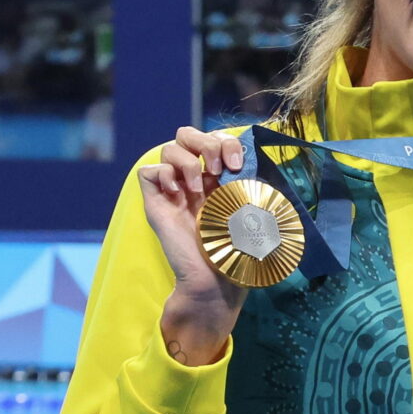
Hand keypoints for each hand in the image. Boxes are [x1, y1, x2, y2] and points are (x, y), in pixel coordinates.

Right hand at [139, 127, 250, 366]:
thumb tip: (264, 162)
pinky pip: (148, 171)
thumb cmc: (240, 250)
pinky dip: (162, 174)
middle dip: (204, 143)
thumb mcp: (257, 213)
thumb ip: (255, 185)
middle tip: (217, 169)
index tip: (237, 164)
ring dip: (185, 161)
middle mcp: (196, 180)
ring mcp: (175, 190)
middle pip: (187, 134)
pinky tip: (177, 194)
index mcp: (220, 179)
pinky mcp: (156, 203)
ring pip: (168, 148)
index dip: (225, 142)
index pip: (215, 139)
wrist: (216, 278)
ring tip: (196, 188)